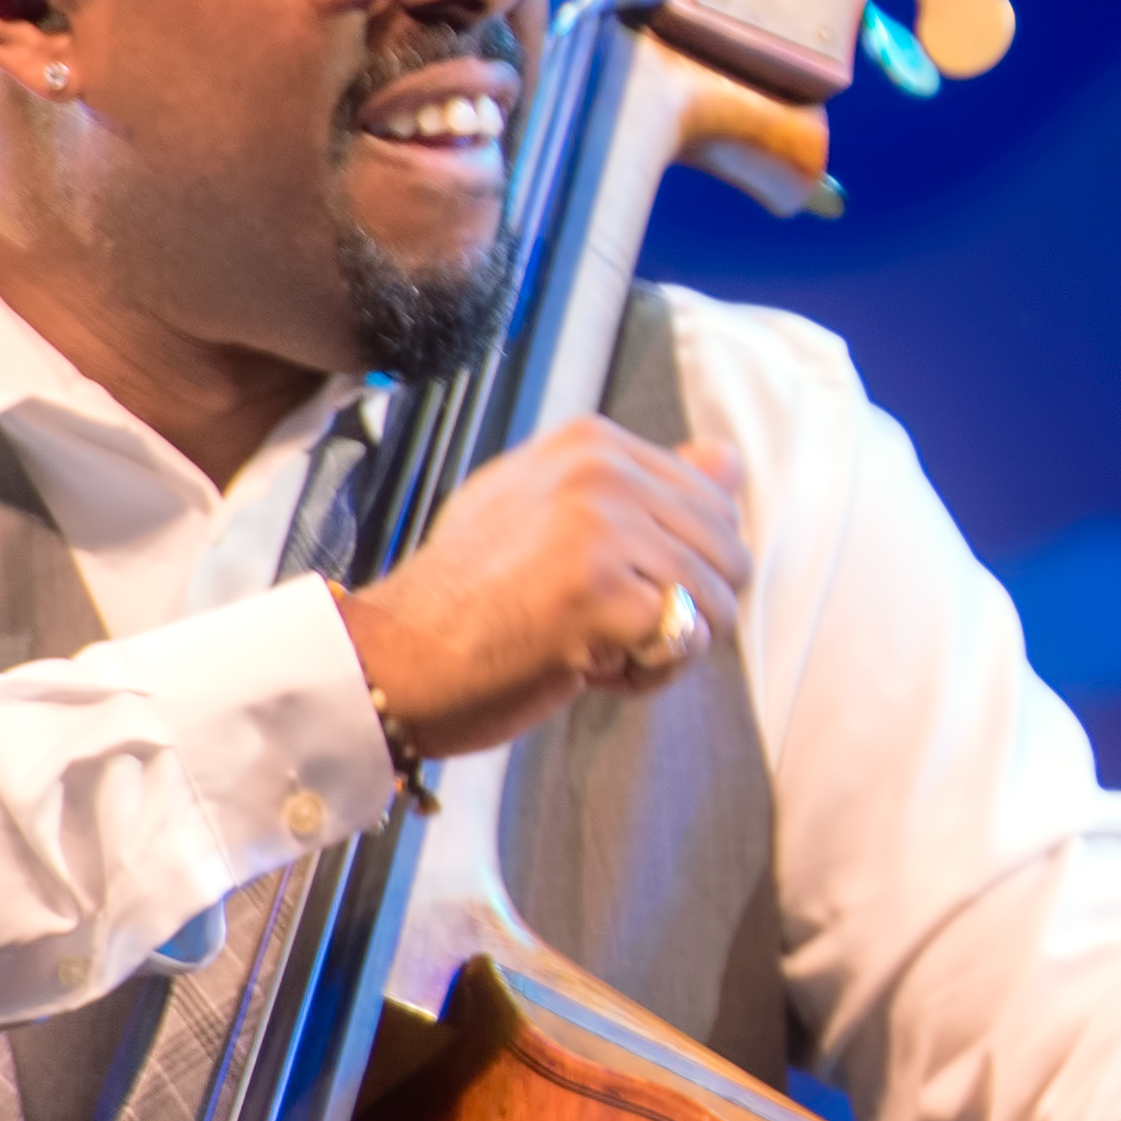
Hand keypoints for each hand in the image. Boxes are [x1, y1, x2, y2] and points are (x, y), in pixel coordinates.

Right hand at [336, 422, 745, 759]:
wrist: (390, 660)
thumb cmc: (469, 601)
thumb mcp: (555, 517)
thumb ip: (643, 488)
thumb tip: (729, 459)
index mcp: (592, 444)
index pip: (714, 505)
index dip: (678, 568)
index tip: (607, 587)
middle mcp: (600, 471)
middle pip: (728, 555)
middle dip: (682, 609)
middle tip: (600, 626)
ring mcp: (600, 527)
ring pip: (717, 603)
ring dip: (663, 648)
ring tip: (588, 645)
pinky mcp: (600, 591)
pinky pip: (687, 643)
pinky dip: (647, 675)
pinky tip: (584, 668)